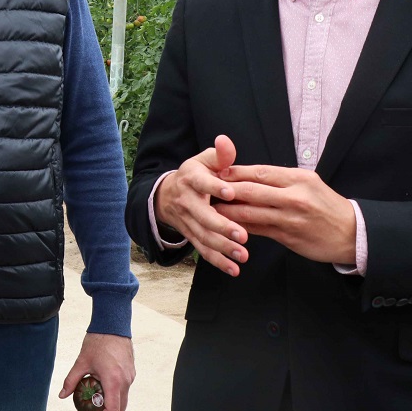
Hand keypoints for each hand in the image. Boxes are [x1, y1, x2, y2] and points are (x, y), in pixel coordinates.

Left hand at [58, 333, 135, 410]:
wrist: (113, 324)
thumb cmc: (98, 341)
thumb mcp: (82, 362)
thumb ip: (72, 380)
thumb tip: (62, 394)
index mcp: (113, 380)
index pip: (112, 410)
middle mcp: (125, 381)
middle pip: (120, 409)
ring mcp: (130, 377)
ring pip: (123, 400)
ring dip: (111, 405)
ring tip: (96, 402)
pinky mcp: (131, 372)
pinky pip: (125, 389)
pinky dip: (115, 395)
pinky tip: (102, 388)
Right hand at [153, 134, 248, 275]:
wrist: (168, 195)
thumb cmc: (196, 175)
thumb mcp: (204, 161)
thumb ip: (220, 155)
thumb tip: (225, 141)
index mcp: (192, 179)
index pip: (202, 183)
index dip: (215, 187)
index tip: (230, 193)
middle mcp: (187, 201)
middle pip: (203, 216)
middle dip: (222, 226)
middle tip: (243, 235)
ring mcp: (187, 221)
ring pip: (203, 236)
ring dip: (223, 248)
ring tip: (243, 255)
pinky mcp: (191, 235)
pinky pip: (203, 250)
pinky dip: (218, 261)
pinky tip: (234, 269)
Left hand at [216, 164, 355, 263]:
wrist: (352, 234)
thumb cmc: (327, 206)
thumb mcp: (308, 184)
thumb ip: (281, 181)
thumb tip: (248, 176)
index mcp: (298, 178)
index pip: (259, 171)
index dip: (235, 172)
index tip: (215, 172)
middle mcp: (294, 196)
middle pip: (251, 189)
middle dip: (225, 189)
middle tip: (204, 189)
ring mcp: (290, 217)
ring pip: (250, 211)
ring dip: (227, 210)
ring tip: (208, 208)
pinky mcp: (288, 236)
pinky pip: (257, 230)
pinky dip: (240, 226)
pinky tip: (225, 226)